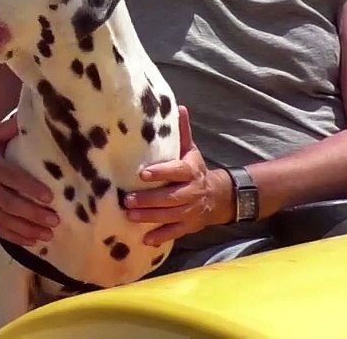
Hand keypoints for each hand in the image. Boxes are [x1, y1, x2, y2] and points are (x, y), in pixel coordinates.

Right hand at [0, 114, 58, 246]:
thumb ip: (7, 130)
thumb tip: (26, 118)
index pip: (13, 178)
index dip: (30, 188)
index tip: (50, 196)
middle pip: (12, 204)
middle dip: (34, 214)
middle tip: (55, 220)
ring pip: (8, 221)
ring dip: (29, 229)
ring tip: (49, 234)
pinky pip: (1, 231)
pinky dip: (17, 238)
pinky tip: (34, 241)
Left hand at [124, 106, 231, 245]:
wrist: (219, 196)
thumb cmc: (195, 170)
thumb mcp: (191, 151)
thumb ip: (182, 133)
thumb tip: (179, 107)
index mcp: (190, 172)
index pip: (176, 171)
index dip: (161, 172)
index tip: (143, 173)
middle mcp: (191, 192)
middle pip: (170, 197)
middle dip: (149, 200)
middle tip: (127, 200)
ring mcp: (190, 211)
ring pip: (170, 216)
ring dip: (150, 217)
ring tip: (130, 216)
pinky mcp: (188, 226)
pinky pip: (175, 233)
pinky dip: (161, 237)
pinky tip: (146, 240)